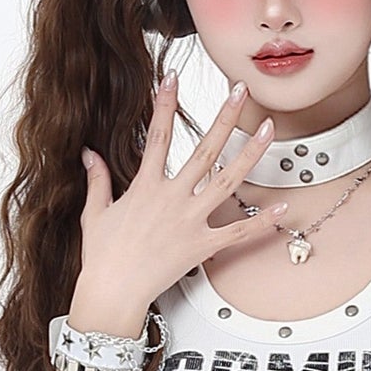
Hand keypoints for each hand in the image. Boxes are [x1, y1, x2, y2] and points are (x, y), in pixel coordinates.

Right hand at [74, 73, 275, 330]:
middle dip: (224, 117)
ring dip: (250, 153)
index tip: (173, 78)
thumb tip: (89, 153)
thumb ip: (96, 180)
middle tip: (240, 91)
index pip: (157, 135)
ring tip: (268, 130)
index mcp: (145, 187)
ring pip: (227, 181)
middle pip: (204, 149)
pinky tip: (280, 207)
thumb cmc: (102, 257)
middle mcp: (171, 199)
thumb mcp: (94, 213)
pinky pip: (236, 233)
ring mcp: (189, 221)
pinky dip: (260, 222)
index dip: (164, 104)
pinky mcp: (201, 247)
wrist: (112, 292)